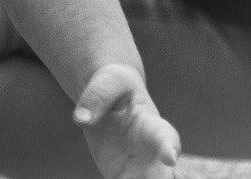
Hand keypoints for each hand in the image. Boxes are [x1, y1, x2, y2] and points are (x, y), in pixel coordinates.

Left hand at [74, 63, 179, 178]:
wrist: (111, 98)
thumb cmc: (114, 85)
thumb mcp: (106, 82)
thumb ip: (96, 97)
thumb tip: (81, 119)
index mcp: (152, 124)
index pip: (165, 138)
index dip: (169, 148)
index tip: (169, 157)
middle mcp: (153, 153)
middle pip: (164, 176)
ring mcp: (141, 170)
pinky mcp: (123, 178)